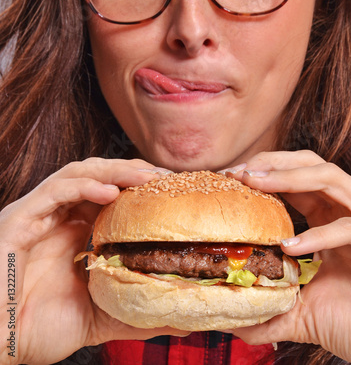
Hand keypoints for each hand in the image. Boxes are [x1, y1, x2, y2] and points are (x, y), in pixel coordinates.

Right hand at [0, 158, 186, 364]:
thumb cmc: (39, 329)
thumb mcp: (100, 315)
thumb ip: (135, 310)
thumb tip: (181, 319)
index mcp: (76, 231)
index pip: (111, 193)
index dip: (140, 186)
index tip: (172, 188)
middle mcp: (59, 217)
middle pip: (98, 176)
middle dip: (132, 171)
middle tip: (164, 176)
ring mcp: (40, 215)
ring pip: (78, 174)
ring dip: (113, 170)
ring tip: (144, 175)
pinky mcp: (20, 219)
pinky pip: (53, 192)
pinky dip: (83, 186)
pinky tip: (110, 192)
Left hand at [222, 150, 350, 364]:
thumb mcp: (303, 313)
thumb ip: (271, 309)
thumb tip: (234, 322)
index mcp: (329, 217)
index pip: (293, 179)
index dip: (261, 172)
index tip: (229, 177)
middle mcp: (349, 210)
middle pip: (309, 164)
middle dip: (271, 162)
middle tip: (238, 172)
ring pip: (330, 177)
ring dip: (290, 176)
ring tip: (256, 182)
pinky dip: (322, 233)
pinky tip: (293, 246)